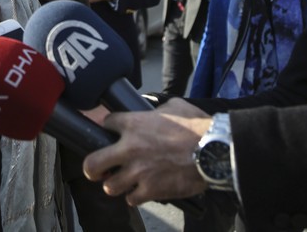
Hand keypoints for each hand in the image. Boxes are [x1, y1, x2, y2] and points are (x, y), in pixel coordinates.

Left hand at [82, 98, 211, 205]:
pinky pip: (131, 199)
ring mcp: (138, 172)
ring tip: (122, 182)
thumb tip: (156, 111)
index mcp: (134, 124)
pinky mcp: (151, 190)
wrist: (214, 150)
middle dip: (92, 168)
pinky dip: (135, 196)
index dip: (107, 128)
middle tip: (96, 169)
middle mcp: (130, 148)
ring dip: (115, 184)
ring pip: (110, 186)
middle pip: (92, 163)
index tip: (110, 133)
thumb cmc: (198, 126)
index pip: (106, 123)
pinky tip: (141, 190)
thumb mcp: (175, 106)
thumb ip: (158, 109)